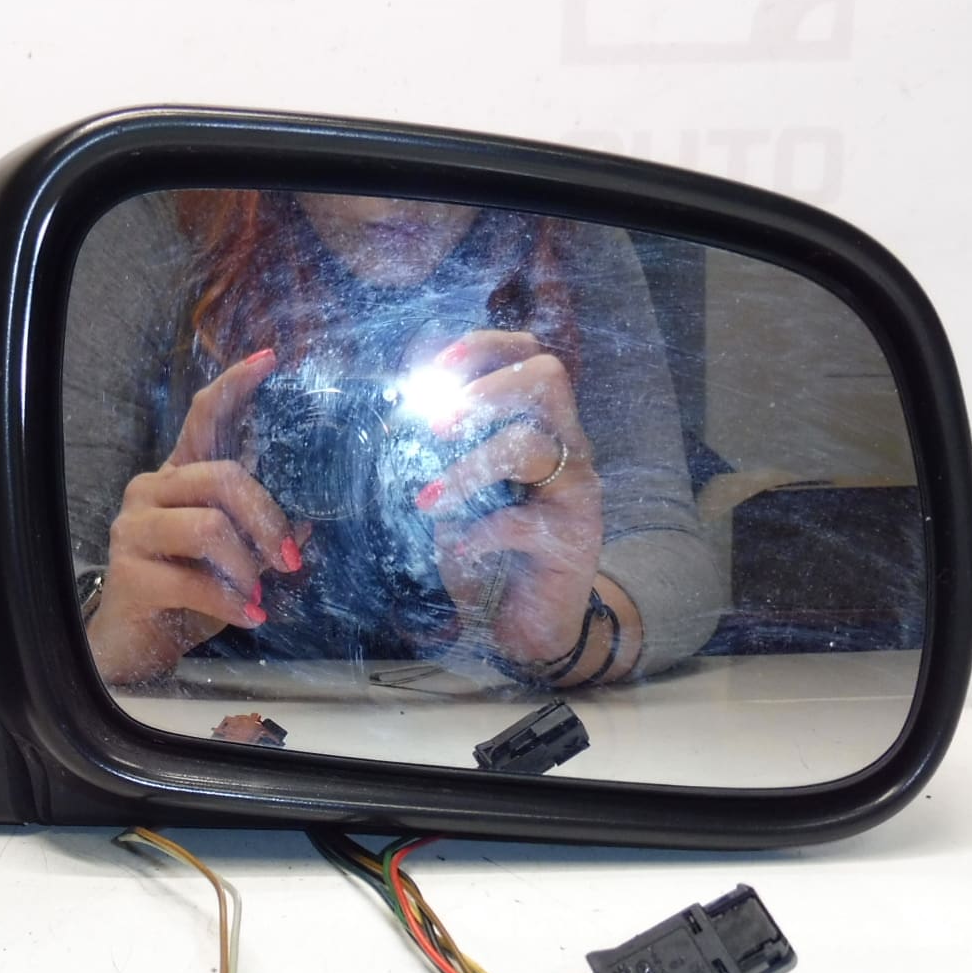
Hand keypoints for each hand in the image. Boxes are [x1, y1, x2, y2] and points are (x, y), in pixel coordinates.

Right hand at [86, 348, 304, 683]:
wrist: (136, 644)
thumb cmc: (188, 594)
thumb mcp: (235, 558)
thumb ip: (262, 531)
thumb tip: (310, 519)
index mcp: (180, 477)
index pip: (204, 417)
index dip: (234, 387)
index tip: (268, 361)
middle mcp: (152, 489)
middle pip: (222, 476)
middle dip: (268, 518)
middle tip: (290, 558)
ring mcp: (136, 528)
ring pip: (209, 525)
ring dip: (247, 565)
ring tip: (259, 594)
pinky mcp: (129, 573)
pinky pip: (192, 578)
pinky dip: (230, 601)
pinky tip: (249, 616)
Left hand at [415, 331, 621, 673]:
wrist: (535, 624)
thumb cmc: (493, 553)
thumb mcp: (463, 497)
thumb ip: (445, 459)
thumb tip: (395, 422)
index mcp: (542, 425)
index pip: (529, 356)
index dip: (485, 348)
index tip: (439, 365)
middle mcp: (568, 446)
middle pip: (547, 377)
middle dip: (485, 390)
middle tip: (438, 424)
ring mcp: (576, 489)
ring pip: (531, 445)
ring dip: (469, 466)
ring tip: (428, 499)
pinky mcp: (574, 537)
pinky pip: (523, 521)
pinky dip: (481, 534)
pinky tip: (457, 550)